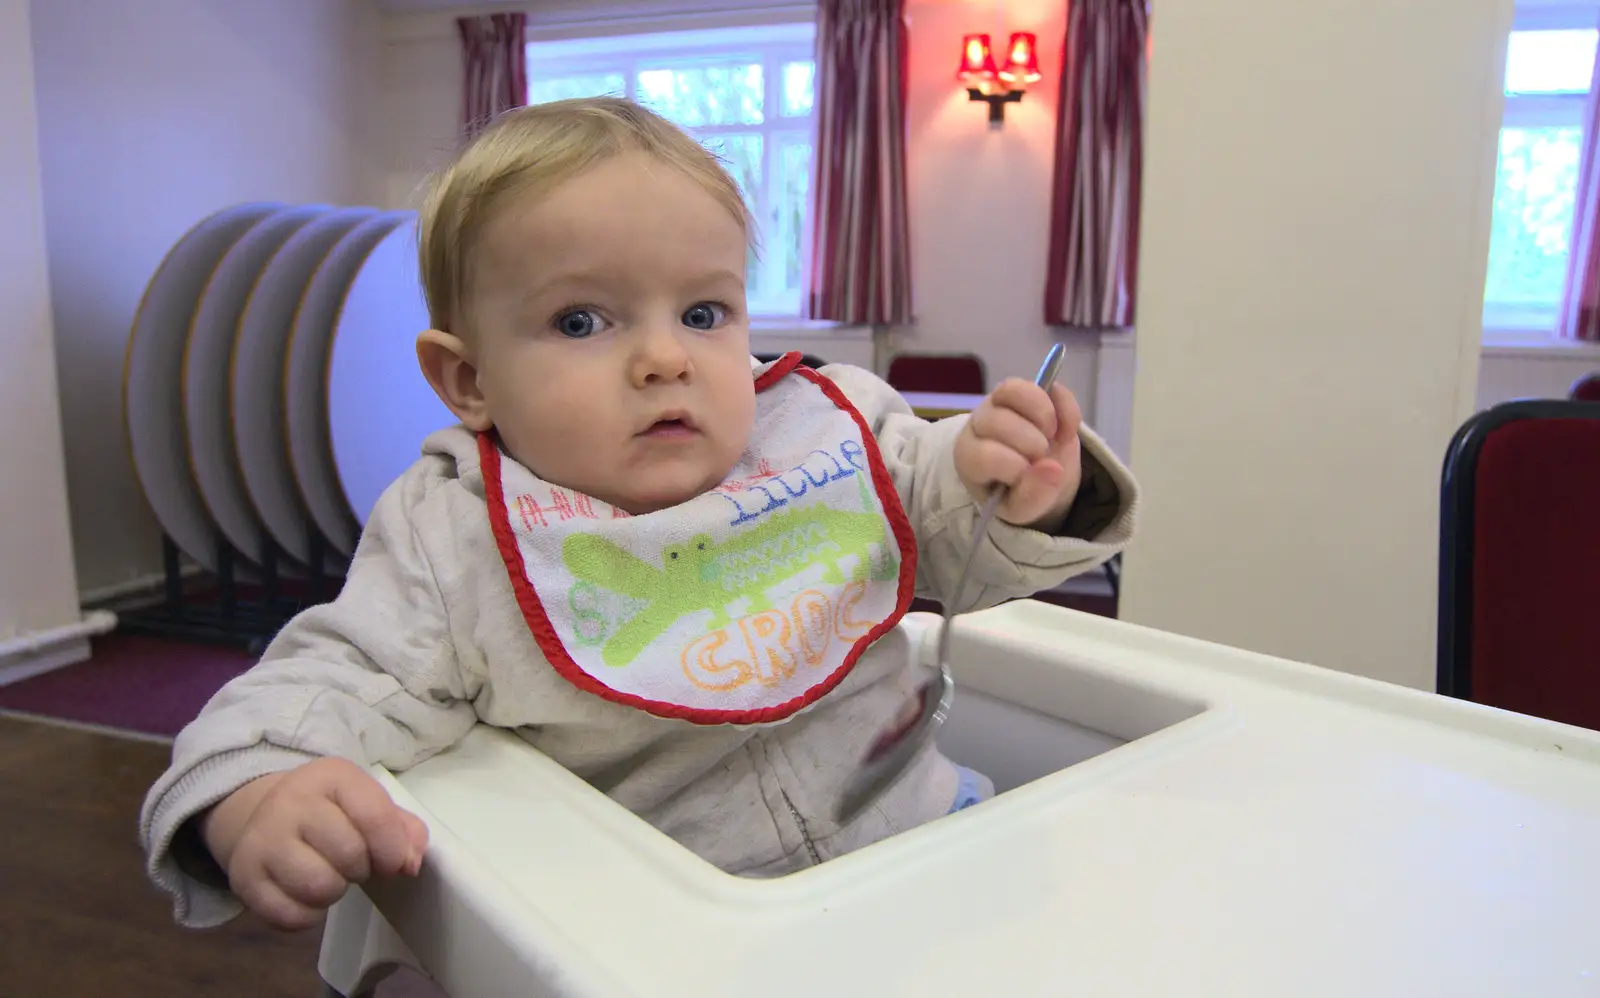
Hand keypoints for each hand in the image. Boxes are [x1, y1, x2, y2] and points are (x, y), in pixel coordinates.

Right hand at [200, 757, 427, 930]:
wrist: (267, 815)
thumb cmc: (333, 812)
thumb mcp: (370, 804)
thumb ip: (404, 829)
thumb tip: (410, 864)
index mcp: (330, 776)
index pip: (375, 816)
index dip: (393, 849)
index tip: (394, 862)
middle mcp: (290, 801)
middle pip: (349, 855)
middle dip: (362, 869)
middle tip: (354, 865)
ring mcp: (262, 839)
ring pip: (318, 887)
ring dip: (335, 892)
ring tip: (330, 876)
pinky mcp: (243, 877)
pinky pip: (290, 915)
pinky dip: (308, 915)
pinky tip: (306, 895)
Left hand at [952, 377, 1083, 528]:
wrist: (1034, 475)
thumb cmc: (1018, 493)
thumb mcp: (1023, 509)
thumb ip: (1034, 496)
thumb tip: (1053, 469)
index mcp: (969, 458)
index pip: (984, 455)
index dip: (1013, 466)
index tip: (1026, 475)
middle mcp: (978, 424)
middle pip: (999, 421)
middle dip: (1031, 443)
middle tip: (1040, 458)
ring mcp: (1000, 401)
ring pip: (1015, 391)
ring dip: (1045, 417)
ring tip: (1051, 438)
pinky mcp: (1028, 390)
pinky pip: (1047, 385)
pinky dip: (1064, 407)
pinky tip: (1066, 430)